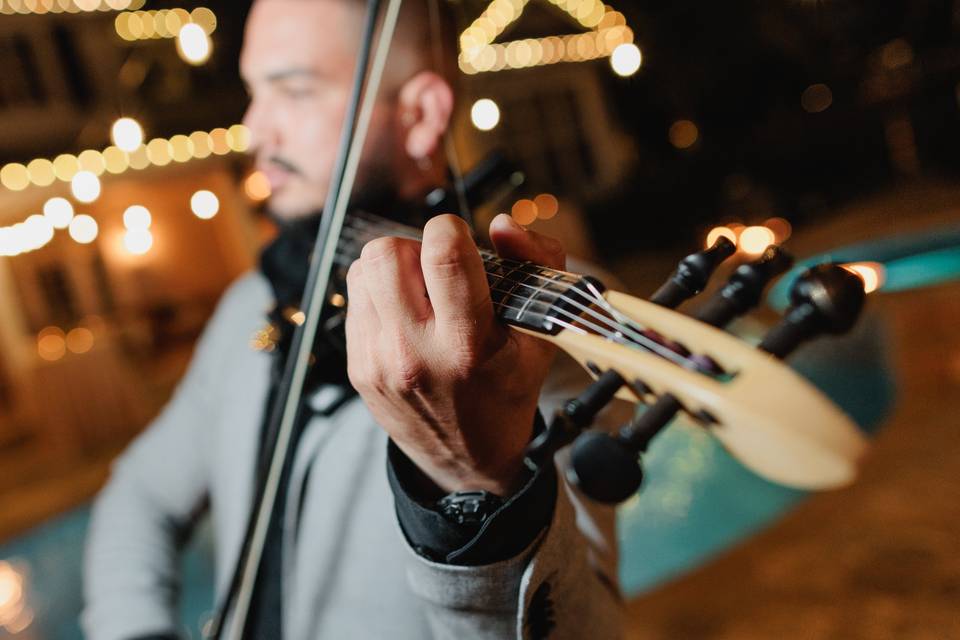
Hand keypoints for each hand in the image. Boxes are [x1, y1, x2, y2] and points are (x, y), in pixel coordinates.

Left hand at [344, 213, 564, 495]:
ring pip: (363, 270)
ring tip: (420, 294)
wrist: (466, 460)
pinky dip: (379, 294)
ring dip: (393, 269)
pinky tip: (405, 317)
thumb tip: (503, 224)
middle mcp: (415, 353)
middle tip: (436, 272)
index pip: (443, 256)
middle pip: (386, 253)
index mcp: (467, 345)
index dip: (450, 230)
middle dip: (414, 247)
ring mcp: (378, 361)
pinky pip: (355, 298)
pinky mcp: (357, 366)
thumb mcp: (539, 334)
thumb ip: (536, 266)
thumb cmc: (506, 390)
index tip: (460, 242)